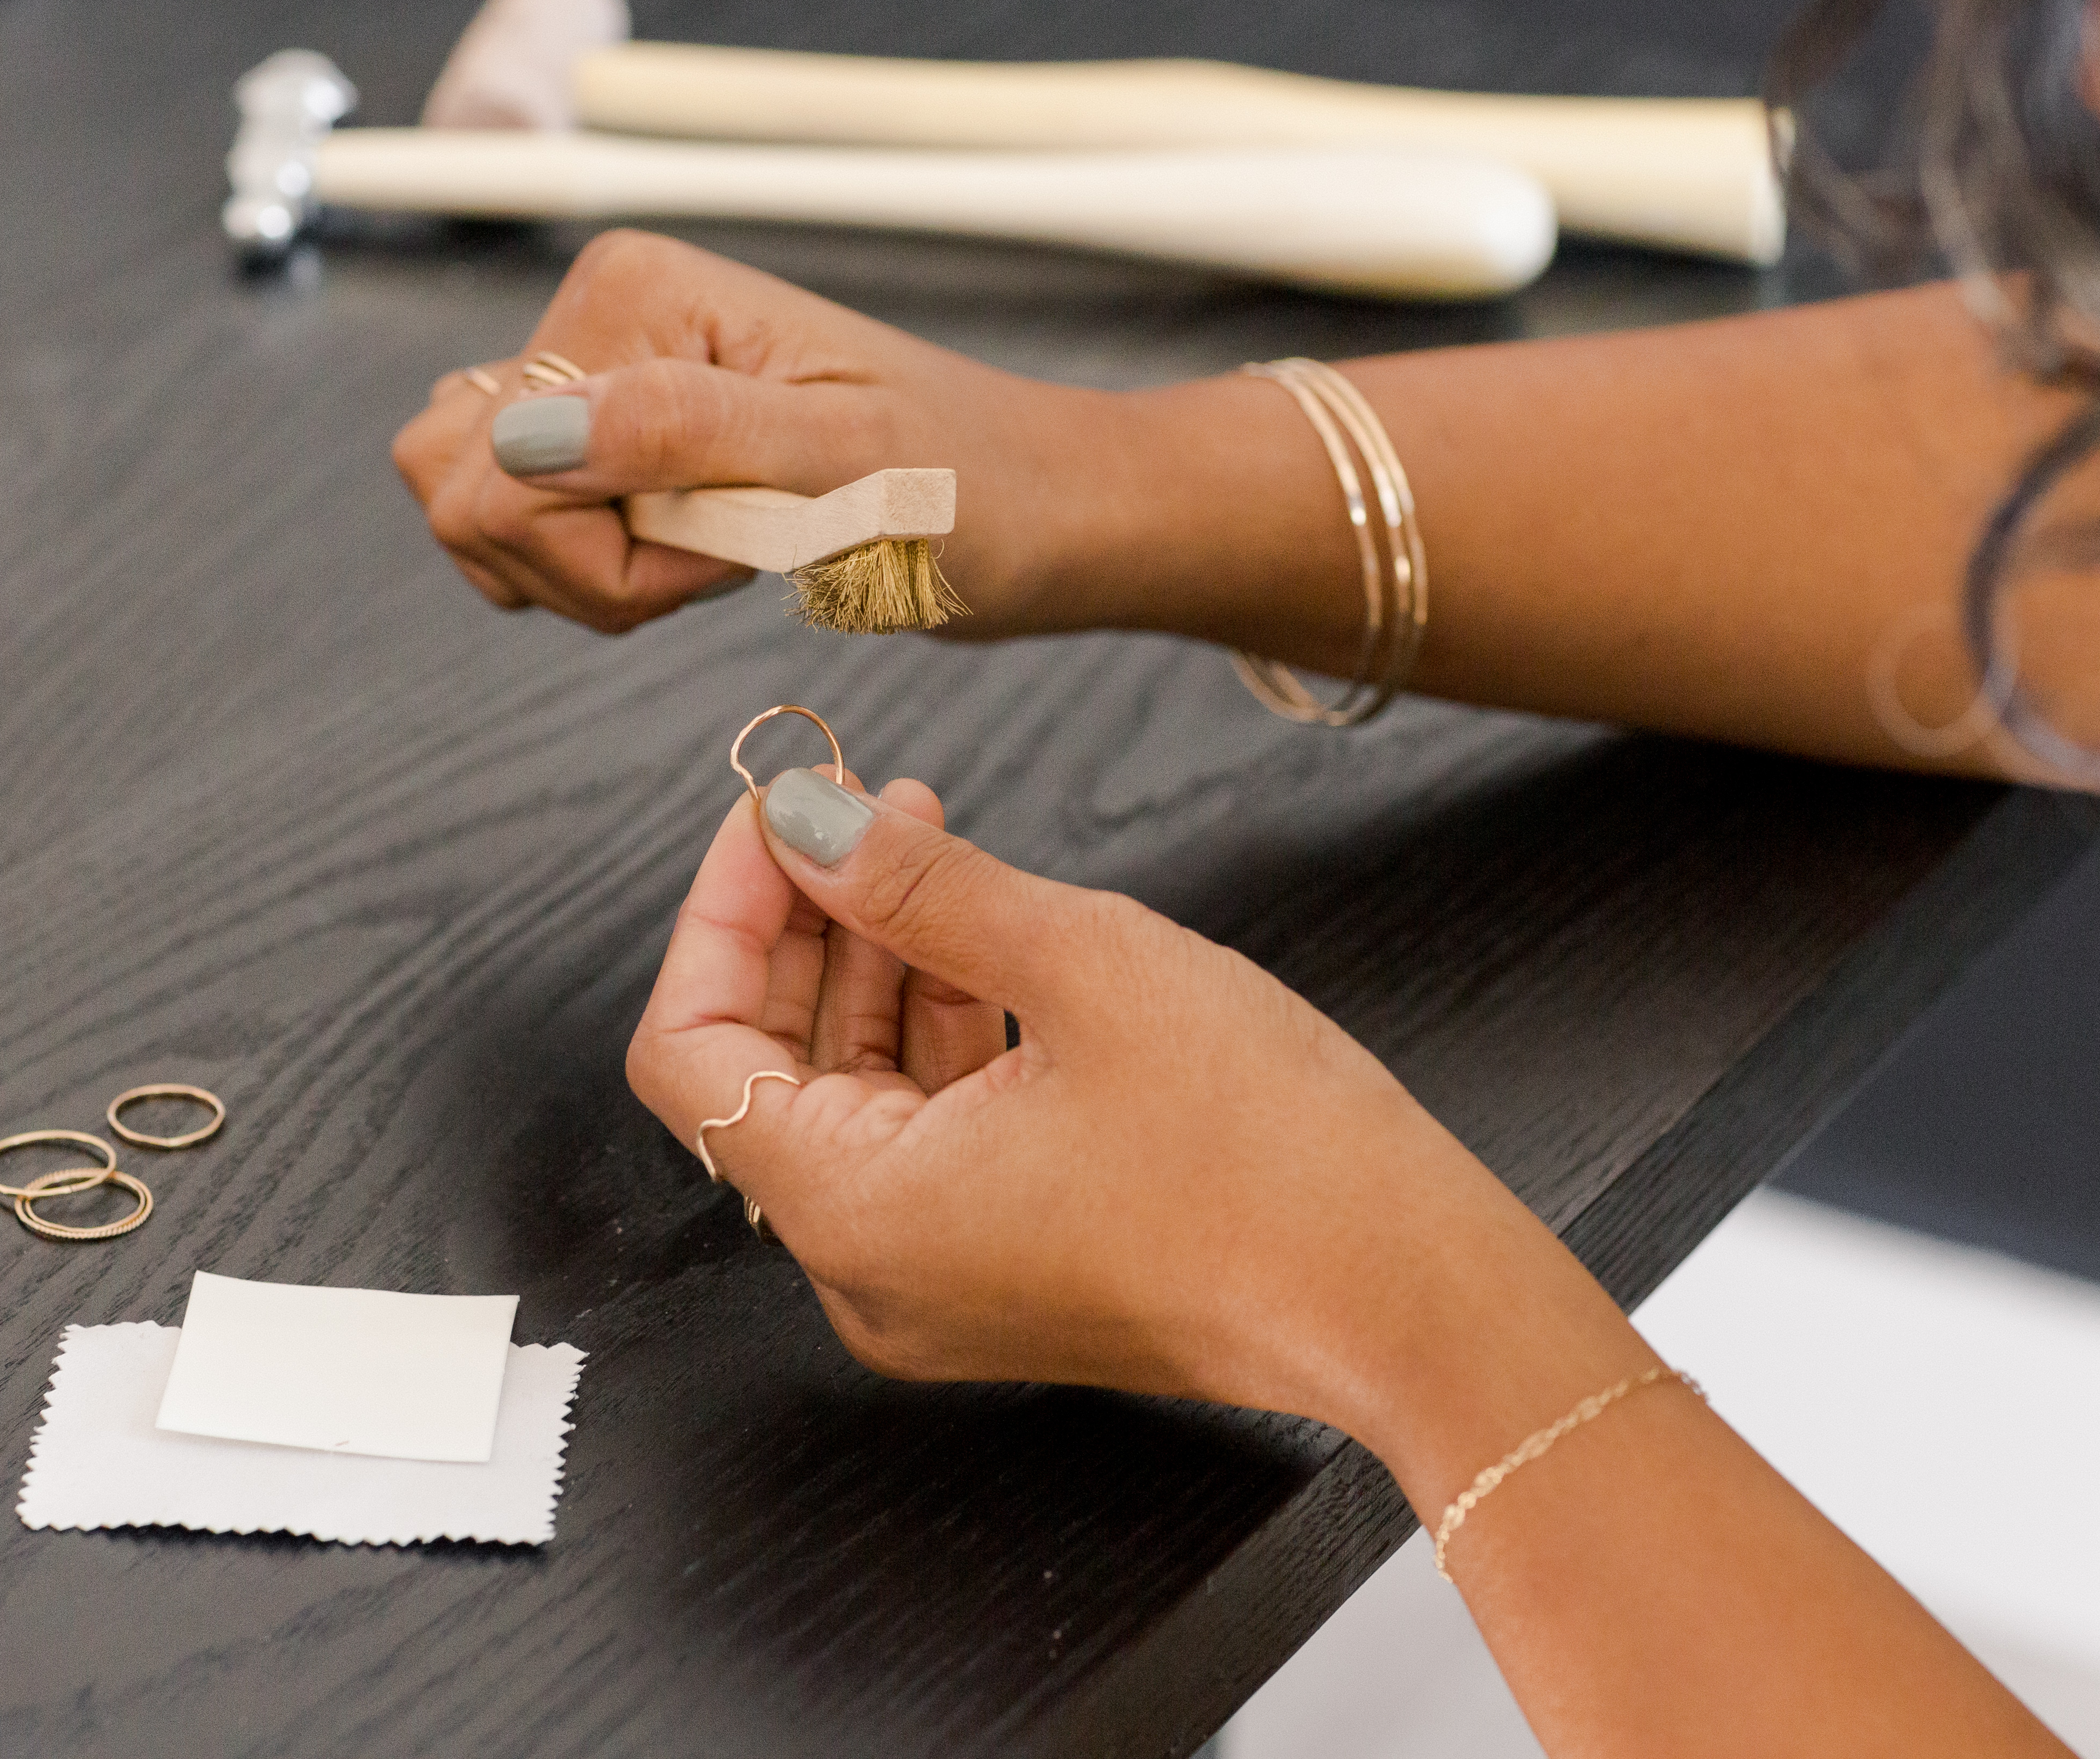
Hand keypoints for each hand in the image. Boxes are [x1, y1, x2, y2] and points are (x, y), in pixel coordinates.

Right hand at [390, 231, 1131, 636]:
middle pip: (456, 479)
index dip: (595, 546)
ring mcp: (606, 381)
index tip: (722, 542)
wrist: (1039, 511)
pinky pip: (529, 531)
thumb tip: (526, 436)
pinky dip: (603, 577)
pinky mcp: (621, 442)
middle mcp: (602, 320)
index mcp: (634, 293)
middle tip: (709, 554)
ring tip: (718, 554)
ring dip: (588, 575)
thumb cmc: (971, 487)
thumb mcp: (844, 465)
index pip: (492, 464)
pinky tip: (704, 556)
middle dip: (569, 561)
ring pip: (480, 513)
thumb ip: (681, 434)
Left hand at [624, 760, 1497, 1424]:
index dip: (721, 911)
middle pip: (762, 1069)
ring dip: (876, 962)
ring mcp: (939, 1281)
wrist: (1409, 1298)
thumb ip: (916, 888)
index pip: (690, 1048)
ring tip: (926, 840)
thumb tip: (803, 820)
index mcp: (857, 1214)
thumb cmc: (1270, 1153)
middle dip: (803, 920)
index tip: (780, 811)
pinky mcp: (1006, 1270)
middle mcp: (871, 1272)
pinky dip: (938, 1029)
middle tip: (861, 802)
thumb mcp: (1079, 965)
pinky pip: (925, 1136)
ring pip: (850, 1095)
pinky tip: (984, 935)